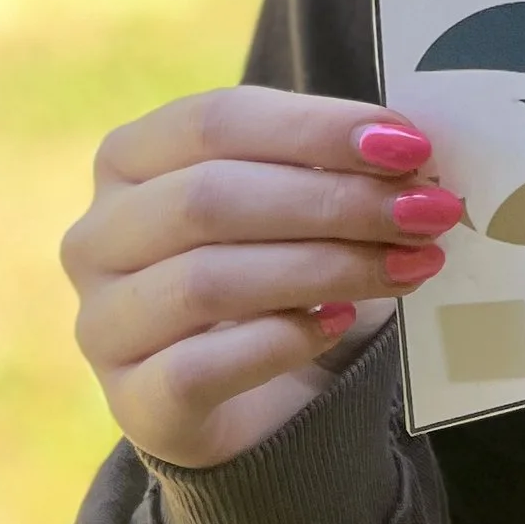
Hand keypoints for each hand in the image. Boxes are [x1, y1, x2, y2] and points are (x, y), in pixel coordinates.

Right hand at [63, 87, 464, 468]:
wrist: (251, 402)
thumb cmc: (277, 275)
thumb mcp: (299, 208)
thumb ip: (335, 169)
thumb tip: (411, 148)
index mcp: (129, 159)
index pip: (215, 121)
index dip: (316, 127)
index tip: (409, 145)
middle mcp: (97, 236)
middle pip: (210, 197)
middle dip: (334, 201)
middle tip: (426, 212)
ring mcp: (103, 324)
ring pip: (208, 281)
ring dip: (327, 268)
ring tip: (410, 266)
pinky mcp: (133, 402)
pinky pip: (201, 366)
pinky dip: (281, 339)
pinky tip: (339, 322)